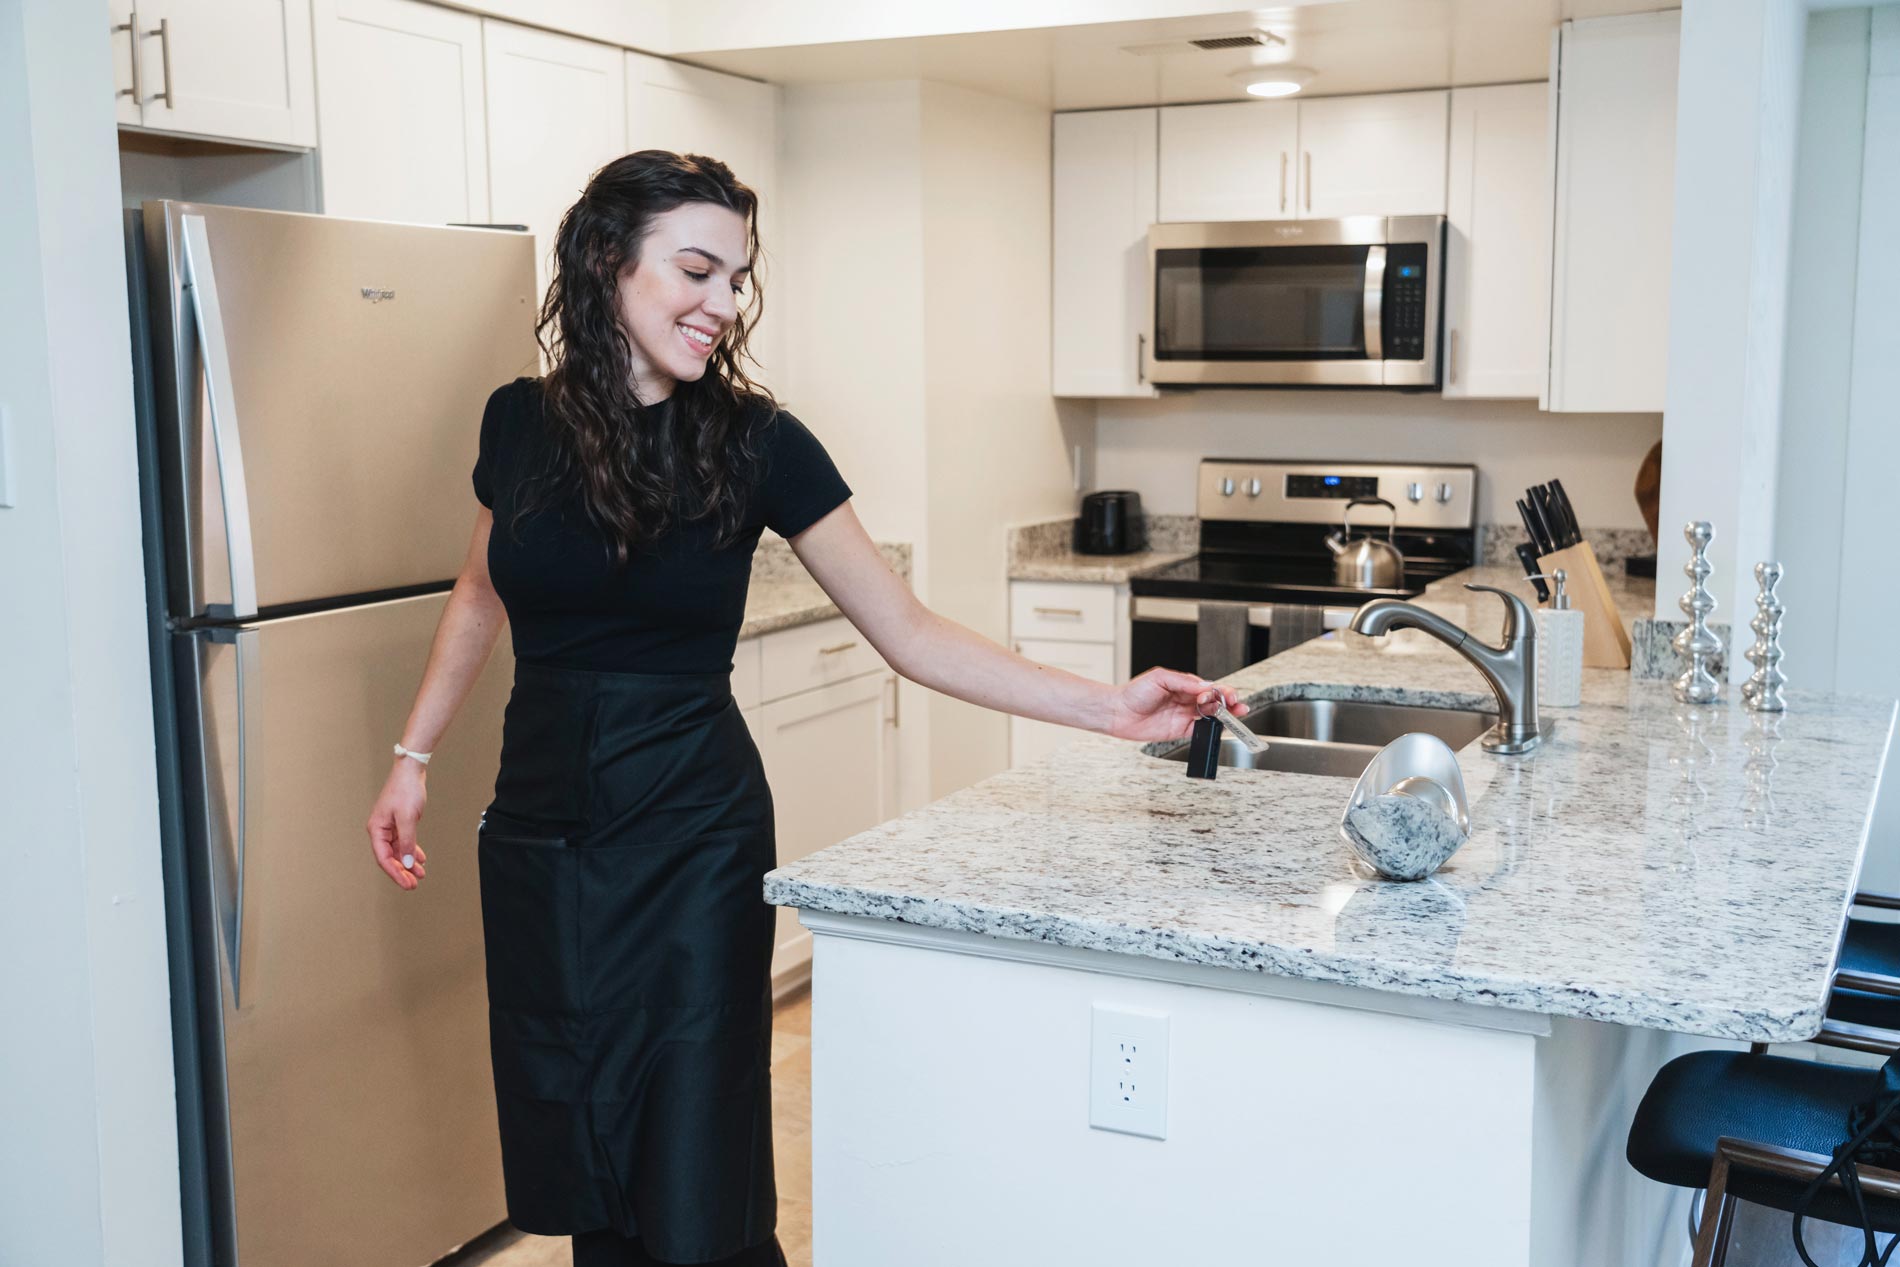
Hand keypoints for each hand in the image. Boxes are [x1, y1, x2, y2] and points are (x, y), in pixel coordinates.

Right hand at [366, 759, 428, 890]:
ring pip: (398, 851)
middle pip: (390, 857)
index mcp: (377, 829)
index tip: (407, 884)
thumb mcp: (407, 818)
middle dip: (402, 872)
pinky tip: (420, 859)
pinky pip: (404, 842)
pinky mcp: (399, 822)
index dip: (395, 873)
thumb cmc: (405, 790)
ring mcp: (389, 826)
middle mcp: (380, 829)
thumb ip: (407, 841)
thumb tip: (405, 862)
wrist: (411, 770)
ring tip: (420, 874)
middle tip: (414, 884)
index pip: (383, 858)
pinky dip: (411, 851)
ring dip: (408, 863)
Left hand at [1102, 668, 1248, 741]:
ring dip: (1224, 717)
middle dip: (1229, 703)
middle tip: (1236, 706)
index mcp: (1185, 685)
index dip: (1221, 691)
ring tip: (1232, 716)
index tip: (1225, 695)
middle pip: (1215, 702)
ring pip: (1212, 717)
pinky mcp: (1180, 731)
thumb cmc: (1135, 692)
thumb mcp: (1160, 678)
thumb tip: (1206, 686)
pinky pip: (1200, 731)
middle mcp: (1187, 700)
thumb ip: (1184, 682)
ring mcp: (1185, 716)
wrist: (1118, 712)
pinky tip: (1217, 727)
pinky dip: (1211, 730)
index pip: (1210, 687)